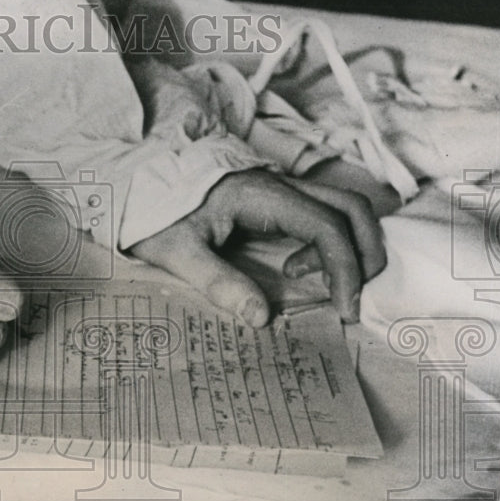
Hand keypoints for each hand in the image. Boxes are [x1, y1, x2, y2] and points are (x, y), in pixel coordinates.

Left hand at [130, 169, 386, 324]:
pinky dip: (330, 241)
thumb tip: (260, 318)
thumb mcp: (177, 251)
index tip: (343, 309)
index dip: (346, 268)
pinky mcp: (274, 197)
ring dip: (352, 245)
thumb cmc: (153, 213)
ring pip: (342, 205)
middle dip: (366, 253)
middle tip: (352, 298)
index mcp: (260, 195)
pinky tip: (296, 268)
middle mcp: (278, 185)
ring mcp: (279, 187)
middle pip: (351, 207)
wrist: (133, 182)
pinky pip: (322, 211)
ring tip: (324, 285)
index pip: (327, 225)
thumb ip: (217, 283)